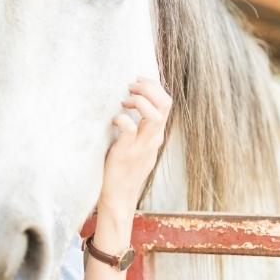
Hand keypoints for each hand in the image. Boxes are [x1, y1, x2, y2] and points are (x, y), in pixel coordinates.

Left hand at [99, 75, 171, 214]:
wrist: (118, 198)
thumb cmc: (123, 169)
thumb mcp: (138, 146)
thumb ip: (140, 129)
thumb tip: (130, 106)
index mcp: (156, 135)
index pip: (167, 103)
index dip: (154, 86)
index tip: (137, 81)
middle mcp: (153, 140)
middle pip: (166, 104)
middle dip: (150, 87)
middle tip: (131, 85)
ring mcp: (142, 147)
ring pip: (154, 116)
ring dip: (140, 101)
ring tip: (124, 100)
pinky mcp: (126, 154)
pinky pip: (130, 129)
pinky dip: (122, 119)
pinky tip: (113, 120)